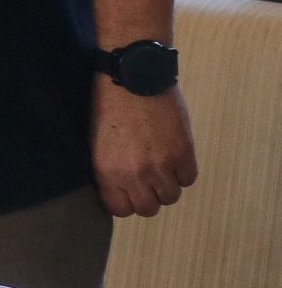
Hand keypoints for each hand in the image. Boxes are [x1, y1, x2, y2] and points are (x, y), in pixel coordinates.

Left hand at [92, 80, 196, 215]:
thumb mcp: (98, 142)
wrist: (132, 77)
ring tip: (161, 165)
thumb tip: (121, 188)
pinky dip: (183, 171)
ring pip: (170, 196)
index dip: (127, 201)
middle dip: (148, 196)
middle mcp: (134, 174)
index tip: (129, 191)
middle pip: (148, 208)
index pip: (121, 210)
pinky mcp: (183, 153)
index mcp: (107, 172)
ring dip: (167, 184)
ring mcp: (161, 165)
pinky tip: (174, 155)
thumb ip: (110, 169)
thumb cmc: (108, 104)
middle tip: (147, 179)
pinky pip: (188, 178)